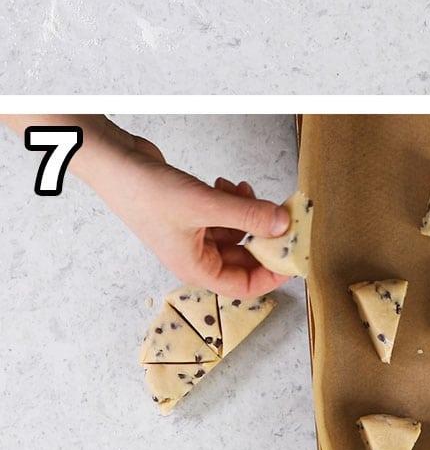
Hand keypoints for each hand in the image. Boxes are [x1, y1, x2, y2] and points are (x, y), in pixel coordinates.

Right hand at [78, 122, 291, 297]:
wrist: (115, 164)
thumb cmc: (145, 193)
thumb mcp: (205, 205)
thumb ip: (248, 216)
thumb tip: (284, 225)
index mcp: (195, 267)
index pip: (244, 286)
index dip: (273, 274)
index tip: (295, 256)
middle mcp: (195, 255)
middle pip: (244, 257)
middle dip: (266, 237)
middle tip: (285, 216)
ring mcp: (193, 233)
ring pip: (237, 232)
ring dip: (249, 212)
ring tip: (244, 191)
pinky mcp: (192, 212)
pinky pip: (225, 214)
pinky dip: (234, 200)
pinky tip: (228, 184)